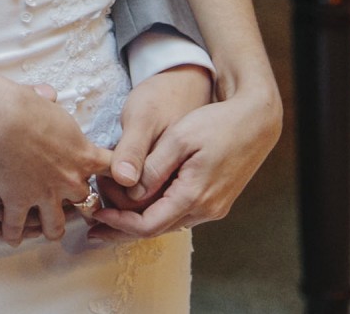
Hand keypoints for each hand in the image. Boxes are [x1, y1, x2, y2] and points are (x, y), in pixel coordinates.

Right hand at [0, 82, 112, 243]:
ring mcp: (45, 194)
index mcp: (83, 154)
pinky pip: (17, 227)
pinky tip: (11, 237)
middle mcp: (69, 179)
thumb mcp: (45, 99)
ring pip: (56, 225)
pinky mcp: (18, 201)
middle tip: (70, 204)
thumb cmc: (22, 103)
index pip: (113, 170)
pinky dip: (13, 233)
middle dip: (79, 203)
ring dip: (52, 229)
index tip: (115, 181)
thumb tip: (48, 94)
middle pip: (86, 202)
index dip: (115, 177)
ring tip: (47, 231)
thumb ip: (52, 103)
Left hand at [93, 90, 282, 238]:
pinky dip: (155, 209)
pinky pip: (179, 212)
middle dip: (122, 226)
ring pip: (168, 222)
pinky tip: (137, 198)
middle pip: (156, 229)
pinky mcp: (215, 199)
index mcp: (194, 196)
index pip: (148, 225)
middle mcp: (206, 210)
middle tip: (93, 220)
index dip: (118, 223)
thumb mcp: (179, 139)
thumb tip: (129, 191)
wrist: (256, 121)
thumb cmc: (216, 123)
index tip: (95, 213)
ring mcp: (213, 206)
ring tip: (108, 206)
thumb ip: (153, 167)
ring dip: (138, 218)